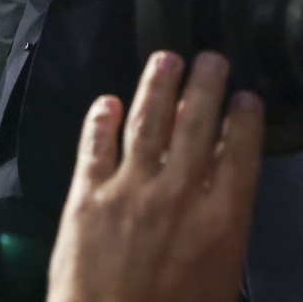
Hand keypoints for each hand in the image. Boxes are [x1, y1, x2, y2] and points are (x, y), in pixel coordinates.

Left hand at [47, 51, 263, 301]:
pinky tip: (107, 100)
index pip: (237, 155)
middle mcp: (177, 194)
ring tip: (165, 59)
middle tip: (209, 58)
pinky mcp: (87, 194)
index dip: (243, 121)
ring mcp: (129, 190)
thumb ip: (220, 226)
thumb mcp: (220, 274)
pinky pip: (95, 145)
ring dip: (156, 87)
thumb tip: (220, 189)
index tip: (245, 97)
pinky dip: (100, 119)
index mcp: (220, 219)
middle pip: (194, 127)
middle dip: (203, 87)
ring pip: (145, 124)